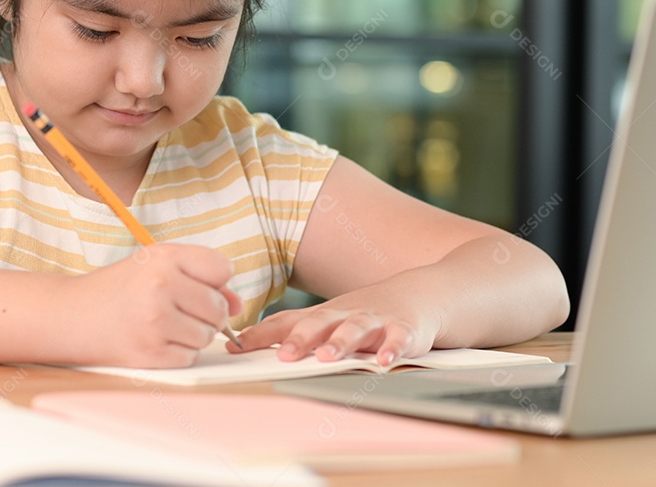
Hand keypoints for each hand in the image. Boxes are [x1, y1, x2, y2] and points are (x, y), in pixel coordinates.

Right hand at [67, 243, 240, 368]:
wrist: (70, 316)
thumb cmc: (118, 288)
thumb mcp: (156, 266)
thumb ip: (201, 277)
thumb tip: (237, 305)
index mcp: (164, 258)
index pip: (222, 268)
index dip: (214, 279)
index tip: (195, 283)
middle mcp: (161, 286)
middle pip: (219, 308)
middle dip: (206, 312)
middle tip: (177, 308)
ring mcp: (155, 322)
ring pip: (208, 335)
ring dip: (194, 334)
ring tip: (164, 324)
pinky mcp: (150, 353)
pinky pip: (190, 356)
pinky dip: (179, 353)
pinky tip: (156, 340)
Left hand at [228, 283, 439, 366]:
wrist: (419, 294)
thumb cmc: (362, 313)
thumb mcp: (324, 319)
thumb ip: (286, 332)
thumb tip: (238, 344)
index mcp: (323, 316)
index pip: (287, 323)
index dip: (262, 335)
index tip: (236, 347)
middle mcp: (345, 315)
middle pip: (320, 323)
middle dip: (301, 339)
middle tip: (285, 355)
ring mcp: (376, 320)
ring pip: (356, 329)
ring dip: (341, 342)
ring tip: (328, 356)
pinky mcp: (405, 329)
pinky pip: (400, 339)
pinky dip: (393, 349)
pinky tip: (385, 361)